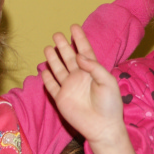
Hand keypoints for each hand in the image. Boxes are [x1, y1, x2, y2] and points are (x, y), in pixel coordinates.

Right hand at [43, 25, 135, 153]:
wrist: (103, 126)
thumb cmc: (110, 104)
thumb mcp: (108, 82)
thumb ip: (94, 67)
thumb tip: (79, 56)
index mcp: (93, 71)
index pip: (85, 51)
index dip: (79, 39)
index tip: (74, 27)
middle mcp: (80, 77)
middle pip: (69, 57)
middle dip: (63, 46)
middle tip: (57, 34)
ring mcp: (69, 87)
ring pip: (59, 69)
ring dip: (53, 59)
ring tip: (48, 47)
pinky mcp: (61, 99)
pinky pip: (52, 86)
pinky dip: (47, 78)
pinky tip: (44, 69)